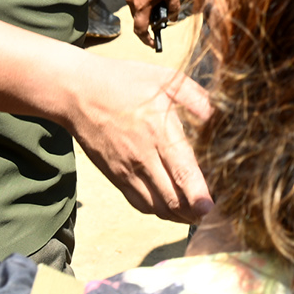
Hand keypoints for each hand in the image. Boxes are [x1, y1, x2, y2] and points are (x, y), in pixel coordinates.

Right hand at [63, 59, 212, 223]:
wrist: (77, 92)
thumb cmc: (122, 82)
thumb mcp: (163, 77)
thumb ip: (194, 96)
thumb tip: (216, 115)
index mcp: (159, 132)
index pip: (182, 173)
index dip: (198, 196)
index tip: (210, 207)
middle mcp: (143, 157)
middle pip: (172, 199)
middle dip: (194, 211)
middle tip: (208, 212)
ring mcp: (127, 170)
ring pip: (156, 207)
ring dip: (177, 215)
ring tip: (193, 213)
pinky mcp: (115, 176)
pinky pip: (138, 203)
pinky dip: (156, 210)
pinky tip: (169, 206)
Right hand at [125, 0, 180, 48]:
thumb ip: (173, 6)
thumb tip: (173, 17)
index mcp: (140, 6)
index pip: (140, 30)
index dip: (146, 39)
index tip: (153, 43)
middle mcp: (130, 0)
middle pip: (139, 16)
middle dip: (150, 20)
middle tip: (162, 18)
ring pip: (137, 3)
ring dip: (148, 5)